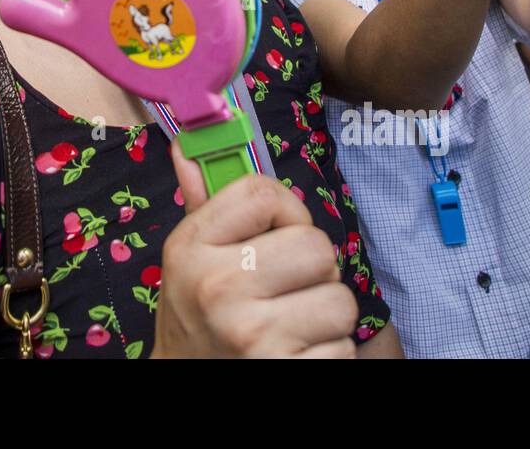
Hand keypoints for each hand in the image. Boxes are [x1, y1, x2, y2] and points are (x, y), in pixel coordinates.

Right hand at [151, 142, 356, 357]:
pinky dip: (330, 353)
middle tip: (288, 288)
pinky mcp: (284, 372)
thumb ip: (200, 202)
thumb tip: (187, 143)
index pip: (262, 192)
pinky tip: (298, 354)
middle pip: (316, 246)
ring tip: (294, 325)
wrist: (184, 385)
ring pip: (341, 300)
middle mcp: (218, 288)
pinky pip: (345, 348)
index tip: (278, 232)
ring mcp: (253, 335)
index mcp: (191, 248)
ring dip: (326, 315)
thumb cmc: (196, 317)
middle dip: (314, 269)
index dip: (286, 210)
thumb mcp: (187, 260)